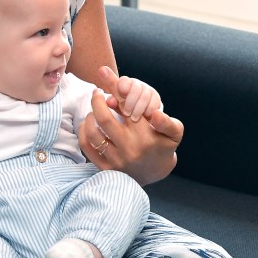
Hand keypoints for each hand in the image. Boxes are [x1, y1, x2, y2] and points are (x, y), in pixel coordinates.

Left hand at [79, 67, 183, 184]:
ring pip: (92, 132)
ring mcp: (115, 159)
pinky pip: (86, 146)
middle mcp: (128, 148)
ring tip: (94, 110)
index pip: (126, 108)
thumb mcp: (174, 133)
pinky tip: (88, 124)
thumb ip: (167, 121)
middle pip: (104, 119)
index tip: (109, 84)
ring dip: (89, 116)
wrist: (155, 174)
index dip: (115, 93)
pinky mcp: (105, 168)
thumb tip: (154, 113)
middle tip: (96, 92)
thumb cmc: (163, 146)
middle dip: (97, 101)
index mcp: (144, 136)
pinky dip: (83, 131)